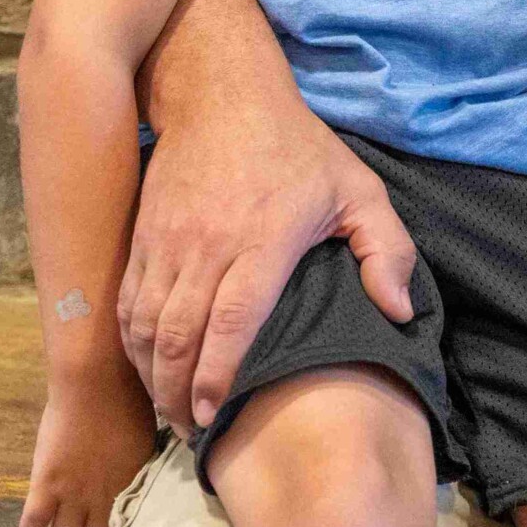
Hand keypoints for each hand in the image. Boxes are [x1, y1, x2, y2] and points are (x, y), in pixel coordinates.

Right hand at [17, 371, 158, 526]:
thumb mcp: (150, 435)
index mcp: (133, 483)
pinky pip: (34, 521)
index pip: (127, 524)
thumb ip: (147, 460)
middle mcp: (104, 496)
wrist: (97, 382)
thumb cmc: (131, 398)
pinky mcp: (45, 484)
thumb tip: (154, 468)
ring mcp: (72, 493)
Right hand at [119, 103, 414, 431]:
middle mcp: (209, 244)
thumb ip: (389, 250)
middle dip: (178, 392)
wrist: (223, 97)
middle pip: (179, 335)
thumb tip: (400, 312)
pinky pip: (126, 302)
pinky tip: (149, 367)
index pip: (232, 321)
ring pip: (145, 324)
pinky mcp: (143, 237)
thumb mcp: (360, 190)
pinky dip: (132, 343)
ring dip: (152, 375)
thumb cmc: (300, 149)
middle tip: (192, 429)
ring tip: (171, 410)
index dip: (219, 374)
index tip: (216, 414)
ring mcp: (168, 241)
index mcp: (265, 238)